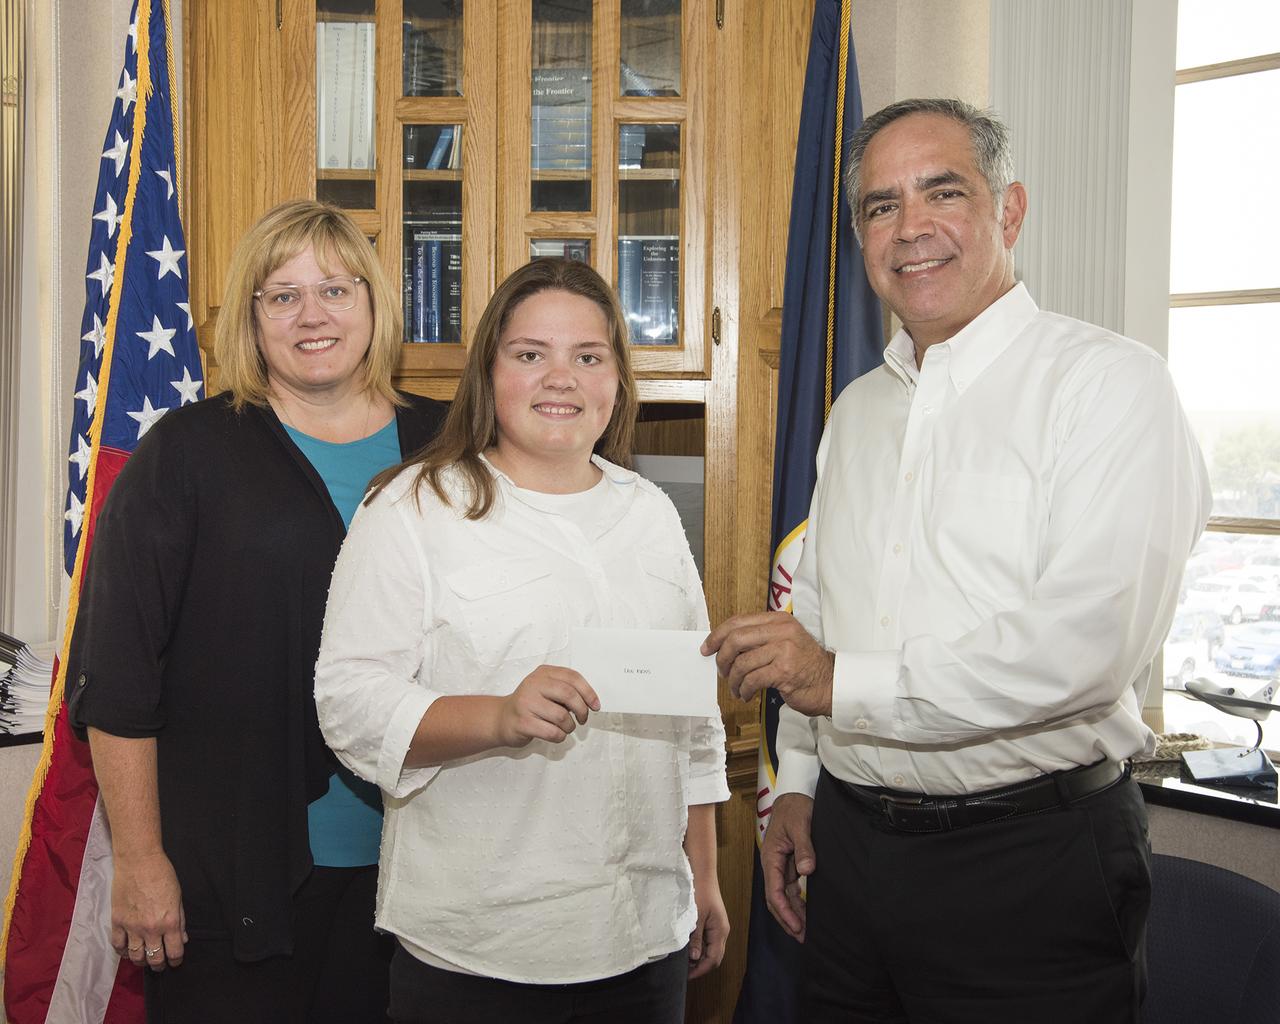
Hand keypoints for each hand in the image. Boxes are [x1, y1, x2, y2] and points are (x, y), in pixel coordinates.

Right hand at [110, 849, 186, 970]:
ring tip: (144, 959)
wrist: (139, 861)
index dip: (176, 960)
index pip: (174, 952)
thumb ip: (181, 920)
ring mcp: (132, 927)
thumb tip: (182, 939)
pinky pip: (118, 946)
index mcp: (170, 922)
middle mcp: (151, 928)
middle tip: (160, 965)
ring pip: (135, 956)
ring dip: (141, 961)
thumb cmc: (163, 875)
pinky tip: (128, 950)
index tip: (176, 962)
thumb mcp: (178, 897)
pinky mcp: (117, 922)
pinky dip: (123, 952)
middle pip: (154, 958)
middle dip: (159, 965)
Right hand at [496, 665, 599, 746]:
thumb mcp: (547, 689)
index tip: (595, 706)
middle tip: (583, 719)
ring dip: (569, 726)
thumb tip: (590, 702)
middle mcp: (533, 684)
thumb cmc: (531, 705)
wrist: (502, 719)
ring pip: (562, 717)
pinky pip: (552, 732)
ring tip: (566, 728)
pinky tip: (556, 734)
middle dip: (582, 710)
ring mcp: (526, 703)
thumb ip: (566, 690)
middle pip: (569, 694)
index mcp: (543, 673)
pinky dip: (560, 736)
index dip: (588, 692)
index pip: (572, 677)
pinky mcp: (522, 722)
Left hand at [687, 873, 729, 978]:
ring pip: (712, 949)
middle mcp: (722, 931)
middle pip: (715, 957)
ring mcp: (718, 927)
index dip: (701, 970)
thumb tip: (695, 958)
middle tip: (684, 971)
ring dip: (700, 957)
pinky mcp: (713, 922)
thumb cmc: (699, 893)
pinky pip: (709, 941)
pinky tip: (689, 947)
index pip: (714, 959)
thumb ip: (696, 939)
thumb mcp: (696, 917)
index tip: (687, 976)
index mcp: (720, 931)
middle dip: (701, 966)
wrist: (702, 874)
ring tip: (684, 961)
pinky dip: (700, 948)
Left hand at [702, 612, 833, 715]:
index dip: (717, 635)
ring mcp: (784, 650)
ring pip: (742, 663)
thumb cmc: (804, 666)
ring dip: (734, 680)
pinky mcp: (784, 671)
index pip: (738, 621)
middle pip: (736, 639)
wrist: (830, 683)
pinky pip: (752, 680)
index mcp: (778, 620)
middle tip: (722, 672)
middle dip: (722, 658)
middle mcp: (781, 631)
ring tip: (737, 689)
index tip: (707, 648)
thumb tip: (723, 647)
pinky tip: (747, 695)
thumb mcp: (783, 642)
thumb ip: (758, 639)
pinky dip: (744, 690)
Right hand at [761, 793, 814, 941]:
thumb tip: (806, 871)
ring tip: (805, 933)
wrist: (794, 797)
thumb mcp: (801, 825)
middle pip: (775, 899)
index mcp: (771, 857)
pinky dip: (797, 903)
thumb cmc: (795, 808)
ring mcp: (780, 867)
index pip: (774, 891)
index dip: (784, 911)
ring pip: (783, 897)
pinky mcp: (789, 866)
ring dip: (792, 914)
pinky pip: (790, 889)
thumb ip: (804, 847)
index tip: (796, 926)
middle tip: (802, 937)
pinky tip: (806, 915)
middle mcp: (773, 865)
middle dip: (787, 919)